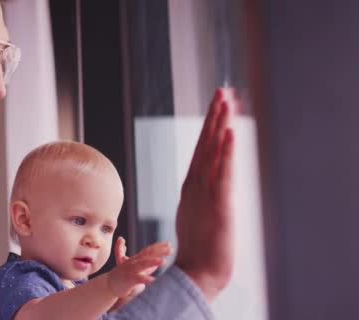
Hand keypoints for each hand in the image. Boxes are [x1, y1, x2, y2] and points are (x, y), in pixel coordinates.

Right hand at [107, 238, 170, 298]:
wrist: (110, 285)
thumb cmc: (125, 277)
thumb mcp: (137, 270)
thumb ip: (148, 267)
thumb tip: (157, 263)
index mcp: (136, 259)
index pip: (148, 250)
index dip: (158, 246)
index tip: (169, 244)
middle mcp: (134, 262)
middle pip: (147, 254)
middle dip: (159, 251)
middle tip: (170, 249)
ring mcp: (130, 269)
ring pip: (142, 264)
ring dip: (153, 262)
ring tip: (163, 261)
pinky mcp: (128, 279)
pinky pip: (137, 278)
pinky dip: (145, 279)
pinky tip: (153, 280)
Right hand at [174, 87, 235, 301]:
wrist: (198, 270)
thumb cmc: (200, 246)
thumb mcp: (198, 213)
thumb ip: (200, 195)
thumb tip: (202, 182)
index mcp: (193, 185)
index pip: (202, 148)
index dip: (210, 125)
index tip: (216, 104)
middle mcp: (197, 184)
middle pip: (205, 142)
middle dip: (214, 115)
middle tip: (220, 90)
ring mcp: (205, 192)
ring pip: (212, 152)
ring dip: (218, 125)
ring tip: (224, 100)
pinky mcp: (219, 203)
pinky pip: (222, 173)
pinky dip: (225, 152)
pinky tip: (229, 133)